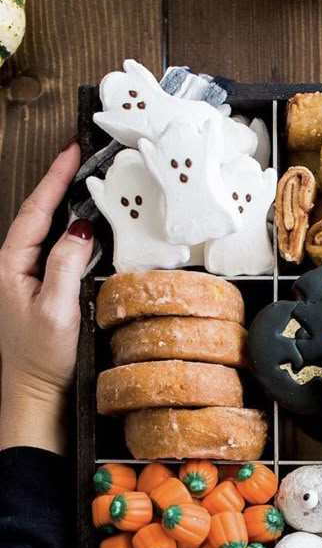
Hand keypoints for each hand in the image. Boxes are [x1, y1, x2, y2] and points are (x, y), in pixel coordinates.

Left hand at [0, 143, 93, 454]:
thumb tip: (80, 229)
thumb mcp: (55, 310)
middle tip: (81, 159)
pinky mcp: (39, 290)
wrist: (34, 395)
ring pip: (46, 231)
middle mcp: (13, 268)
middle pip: (38, 214)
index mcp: (10, 266)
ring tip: (85, 185)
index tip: (71, 152)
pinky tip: (85, 231)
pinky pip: (55, 251)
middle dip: (59, 183)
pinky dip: (70, 233)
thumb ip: (64, 265)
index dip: (54, 179)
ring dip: (65, 207)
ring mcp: (25, 279)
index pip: (35, 211)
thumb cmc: (41, 360)